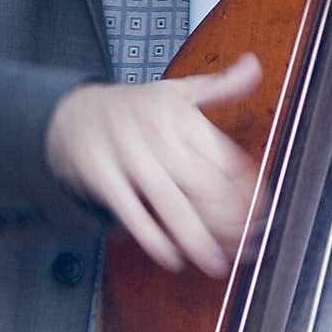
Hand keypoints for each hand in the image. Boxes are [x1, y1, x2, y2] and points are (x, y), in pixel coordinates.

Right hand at [45, 52, 261, 275]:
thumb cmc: (133, 109)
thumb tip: (254, 68)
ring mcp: (128, 155)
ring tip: (214, 264)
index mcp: (183, 116)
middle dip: (228, 225)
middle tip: (243, 249)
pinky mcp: (101, 175)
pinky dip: (153, 239)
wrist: (71, 113)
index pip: (226, 161)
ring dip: (196, 240)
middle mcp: (158, 133)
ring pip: (172, 204)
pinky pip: (132, 213)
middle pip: (204, 187)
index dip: (248, 195)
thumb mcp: (178, 90)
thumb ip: (220, 87)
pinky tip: (171, 257)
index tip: (260, 219)